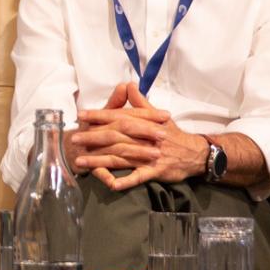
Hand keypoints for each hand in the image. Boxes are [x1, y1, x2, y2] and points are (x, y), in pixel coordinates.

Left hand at [70, 85, 204, 190]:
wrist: (196, 153)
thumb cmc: (172, 134)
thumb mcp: (159, 116)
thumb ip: (141, 103)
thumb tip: (129, 85)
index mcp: (146, 123)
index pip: (119, 117)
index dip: (99, 115)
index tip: (80, 115)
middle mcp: (147, 138)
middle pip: (117, 137)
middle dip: (93, 137)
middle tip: (73, 139)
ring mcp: (151, 156)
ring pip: (122, 157)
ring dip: (100, 161)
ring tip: (80, 162)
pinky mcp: (156, 171)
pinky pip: (139, 177)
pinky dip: (126, 181)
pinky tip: (111, 185)